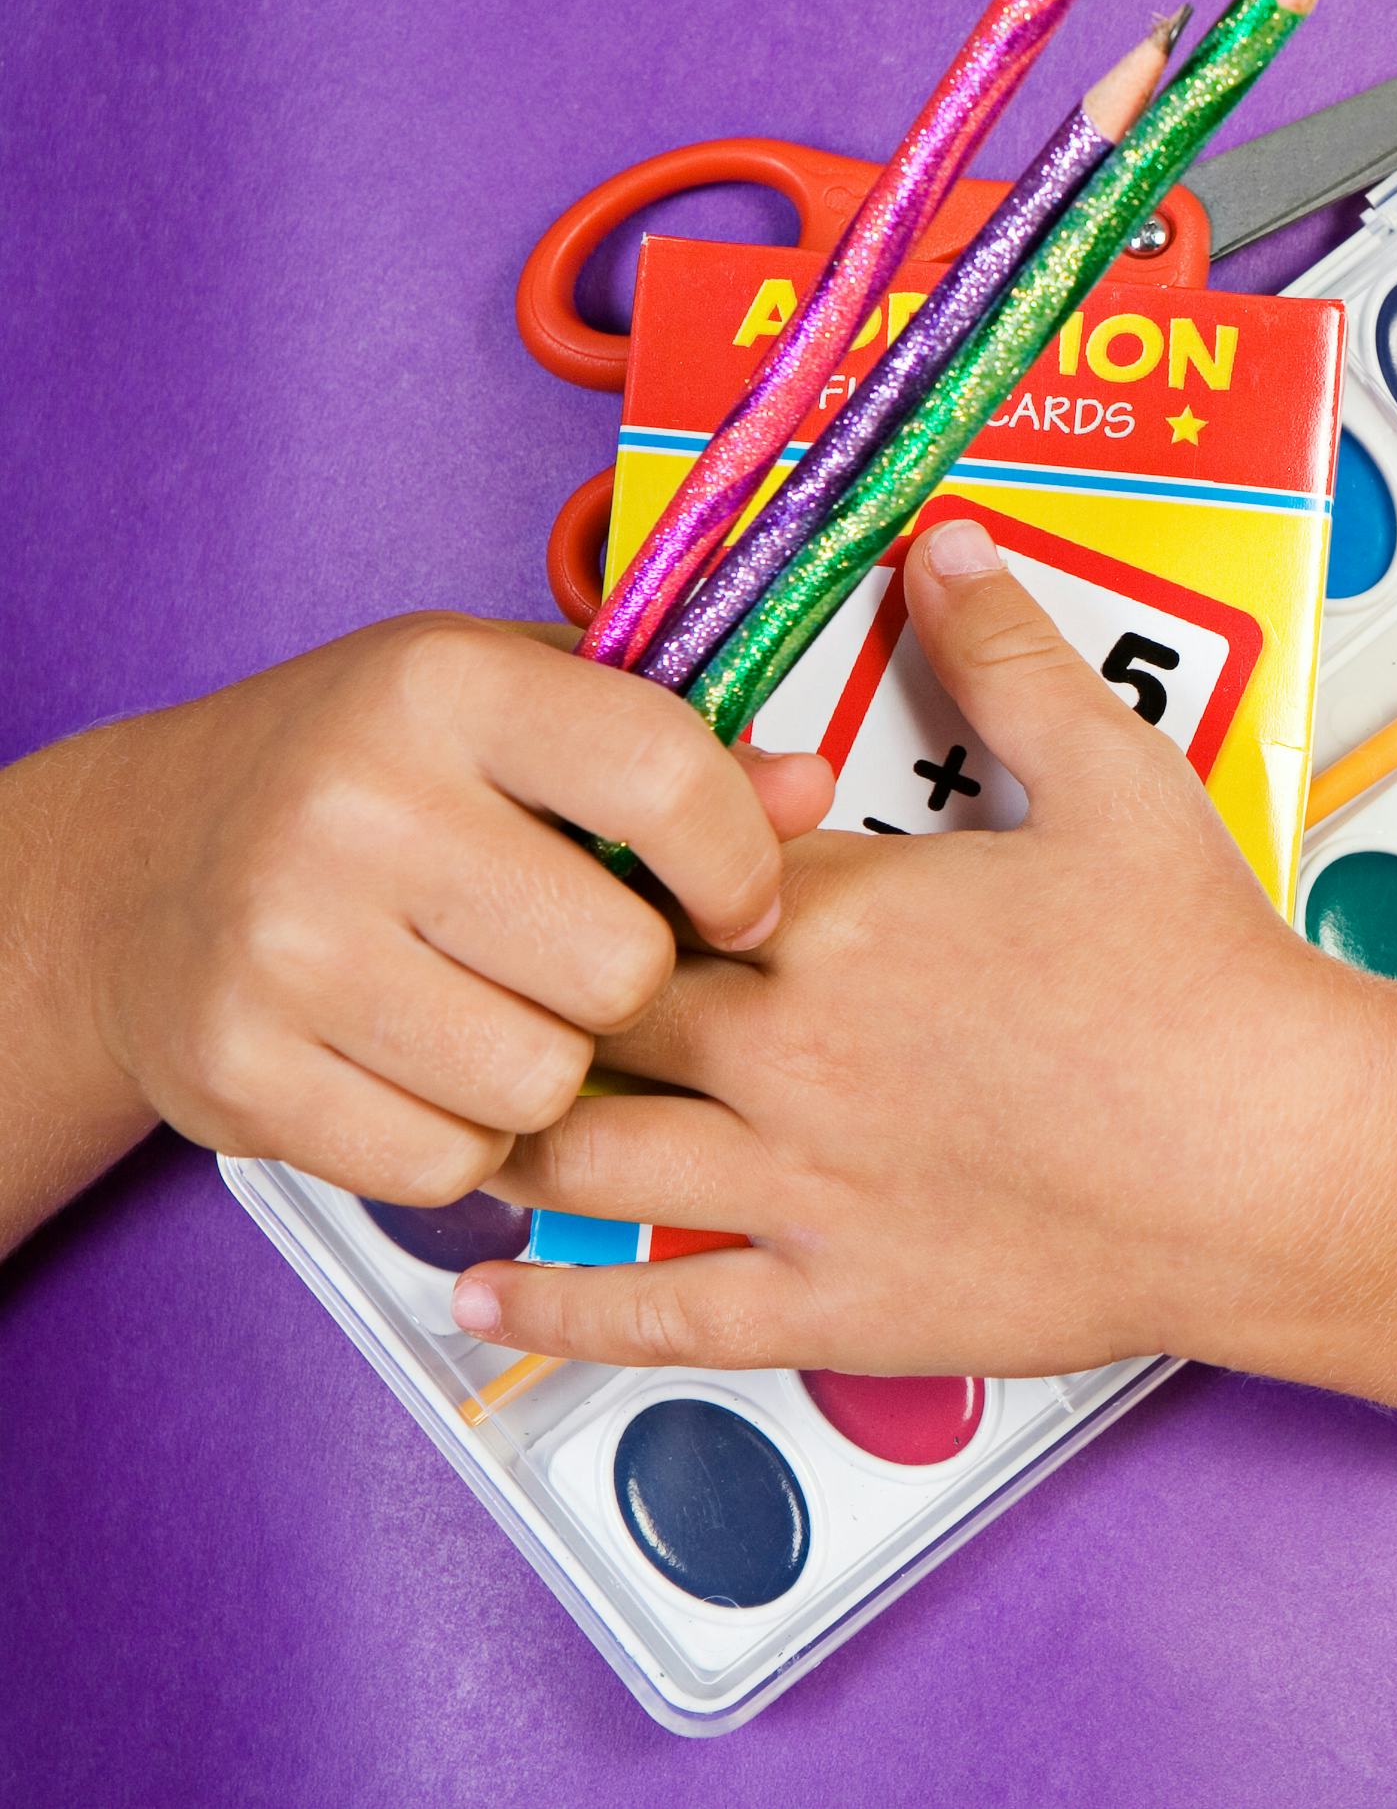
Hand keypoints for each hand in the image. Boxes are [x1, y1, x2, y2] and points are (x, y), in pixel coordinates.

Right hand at [51, 614, 830, 1205]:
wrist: (131, 873)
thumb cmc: (363, 779)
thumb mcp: (516, 710)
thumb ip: (675, 747)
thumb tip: (811, 787)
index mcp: (444, 686)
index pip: (665, 781)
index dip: (738, 864)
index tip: (738, 899)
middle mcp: (354, 805)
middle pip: (620, 969)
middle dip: (627, 984)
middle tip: (573, 960)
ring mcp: (283, 946)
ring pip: (544, 1084)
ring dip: (548, 1072)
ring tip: (494, 1007)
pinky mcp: (239, 1072)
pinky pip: (448, 1165)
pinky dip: (460, 1138)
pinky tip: (421, 1066)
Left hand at [454, 521, 1373, 1377]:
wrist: (1282, 1158)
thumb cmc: (1209, 982)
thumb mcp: (1117, 778)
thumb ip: (1009, 657)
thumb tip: (944, 545)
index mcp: (839, 917)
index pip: (651, 873)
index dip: (603, 862)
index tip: (572, 855)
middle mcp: (789, 1052)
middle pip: (589, 1006)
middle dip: (535, 987)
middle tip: (490, 975)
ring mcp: (801, 1189)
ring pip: (584, 1153)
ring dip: (509, 1124)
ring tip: (463, 1102)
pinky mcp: (835, 1302)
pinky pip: (653, 1317)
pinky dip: (548, 1303)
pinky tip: (480, 1287)